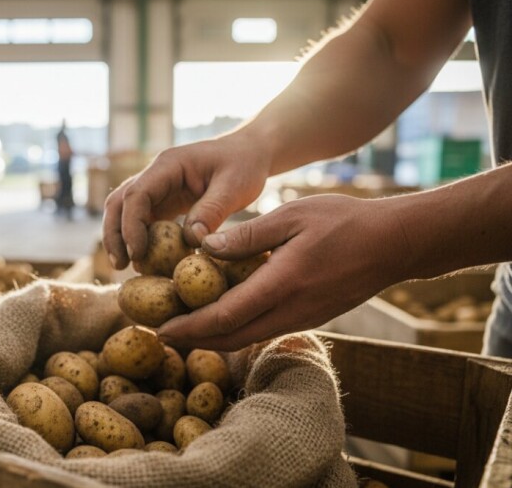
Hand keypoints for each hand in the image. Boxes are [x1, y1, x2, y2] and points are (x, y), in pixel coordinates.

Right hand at [102, 134, 271, 269]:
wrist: (248, 153)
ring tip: (125, 267)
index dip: (132, 225)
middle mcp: (155, 175)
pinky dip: (138, 240)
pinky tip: (144, 261)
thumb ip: (211, 211)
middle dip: (114, 233)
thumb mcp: (235, 187)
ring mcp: (157, 188)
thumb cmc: (244, 165)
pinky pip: (142, 221)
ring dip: (120, 237)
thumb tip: (191, 241)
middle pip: (119, 202)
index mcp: (169, 165)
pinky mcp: (163, 202)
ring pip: (123, 211)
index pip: (137, 194)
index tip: (137, 253)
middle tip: (120, 265)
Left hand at [156, 194, 413, 350]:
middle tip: (160, 336)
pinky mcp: (309, 317)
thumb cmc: (344, 221)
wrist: (396, 244)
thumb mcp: (292, 216)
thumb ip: (246, 235)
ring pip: (247, 338)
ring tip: (182, 329)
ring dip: (212, 338)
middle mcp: (290, 310)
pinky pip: (264, 331)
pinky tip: (220, 318)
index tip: (160, 329)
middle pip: (230, 338)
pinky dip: (235, 330)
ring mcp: (302, 318)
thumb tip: (203, 247)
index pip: (224, 316)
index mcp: (282, 284)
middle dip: (193, 340)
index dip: (189, 327)